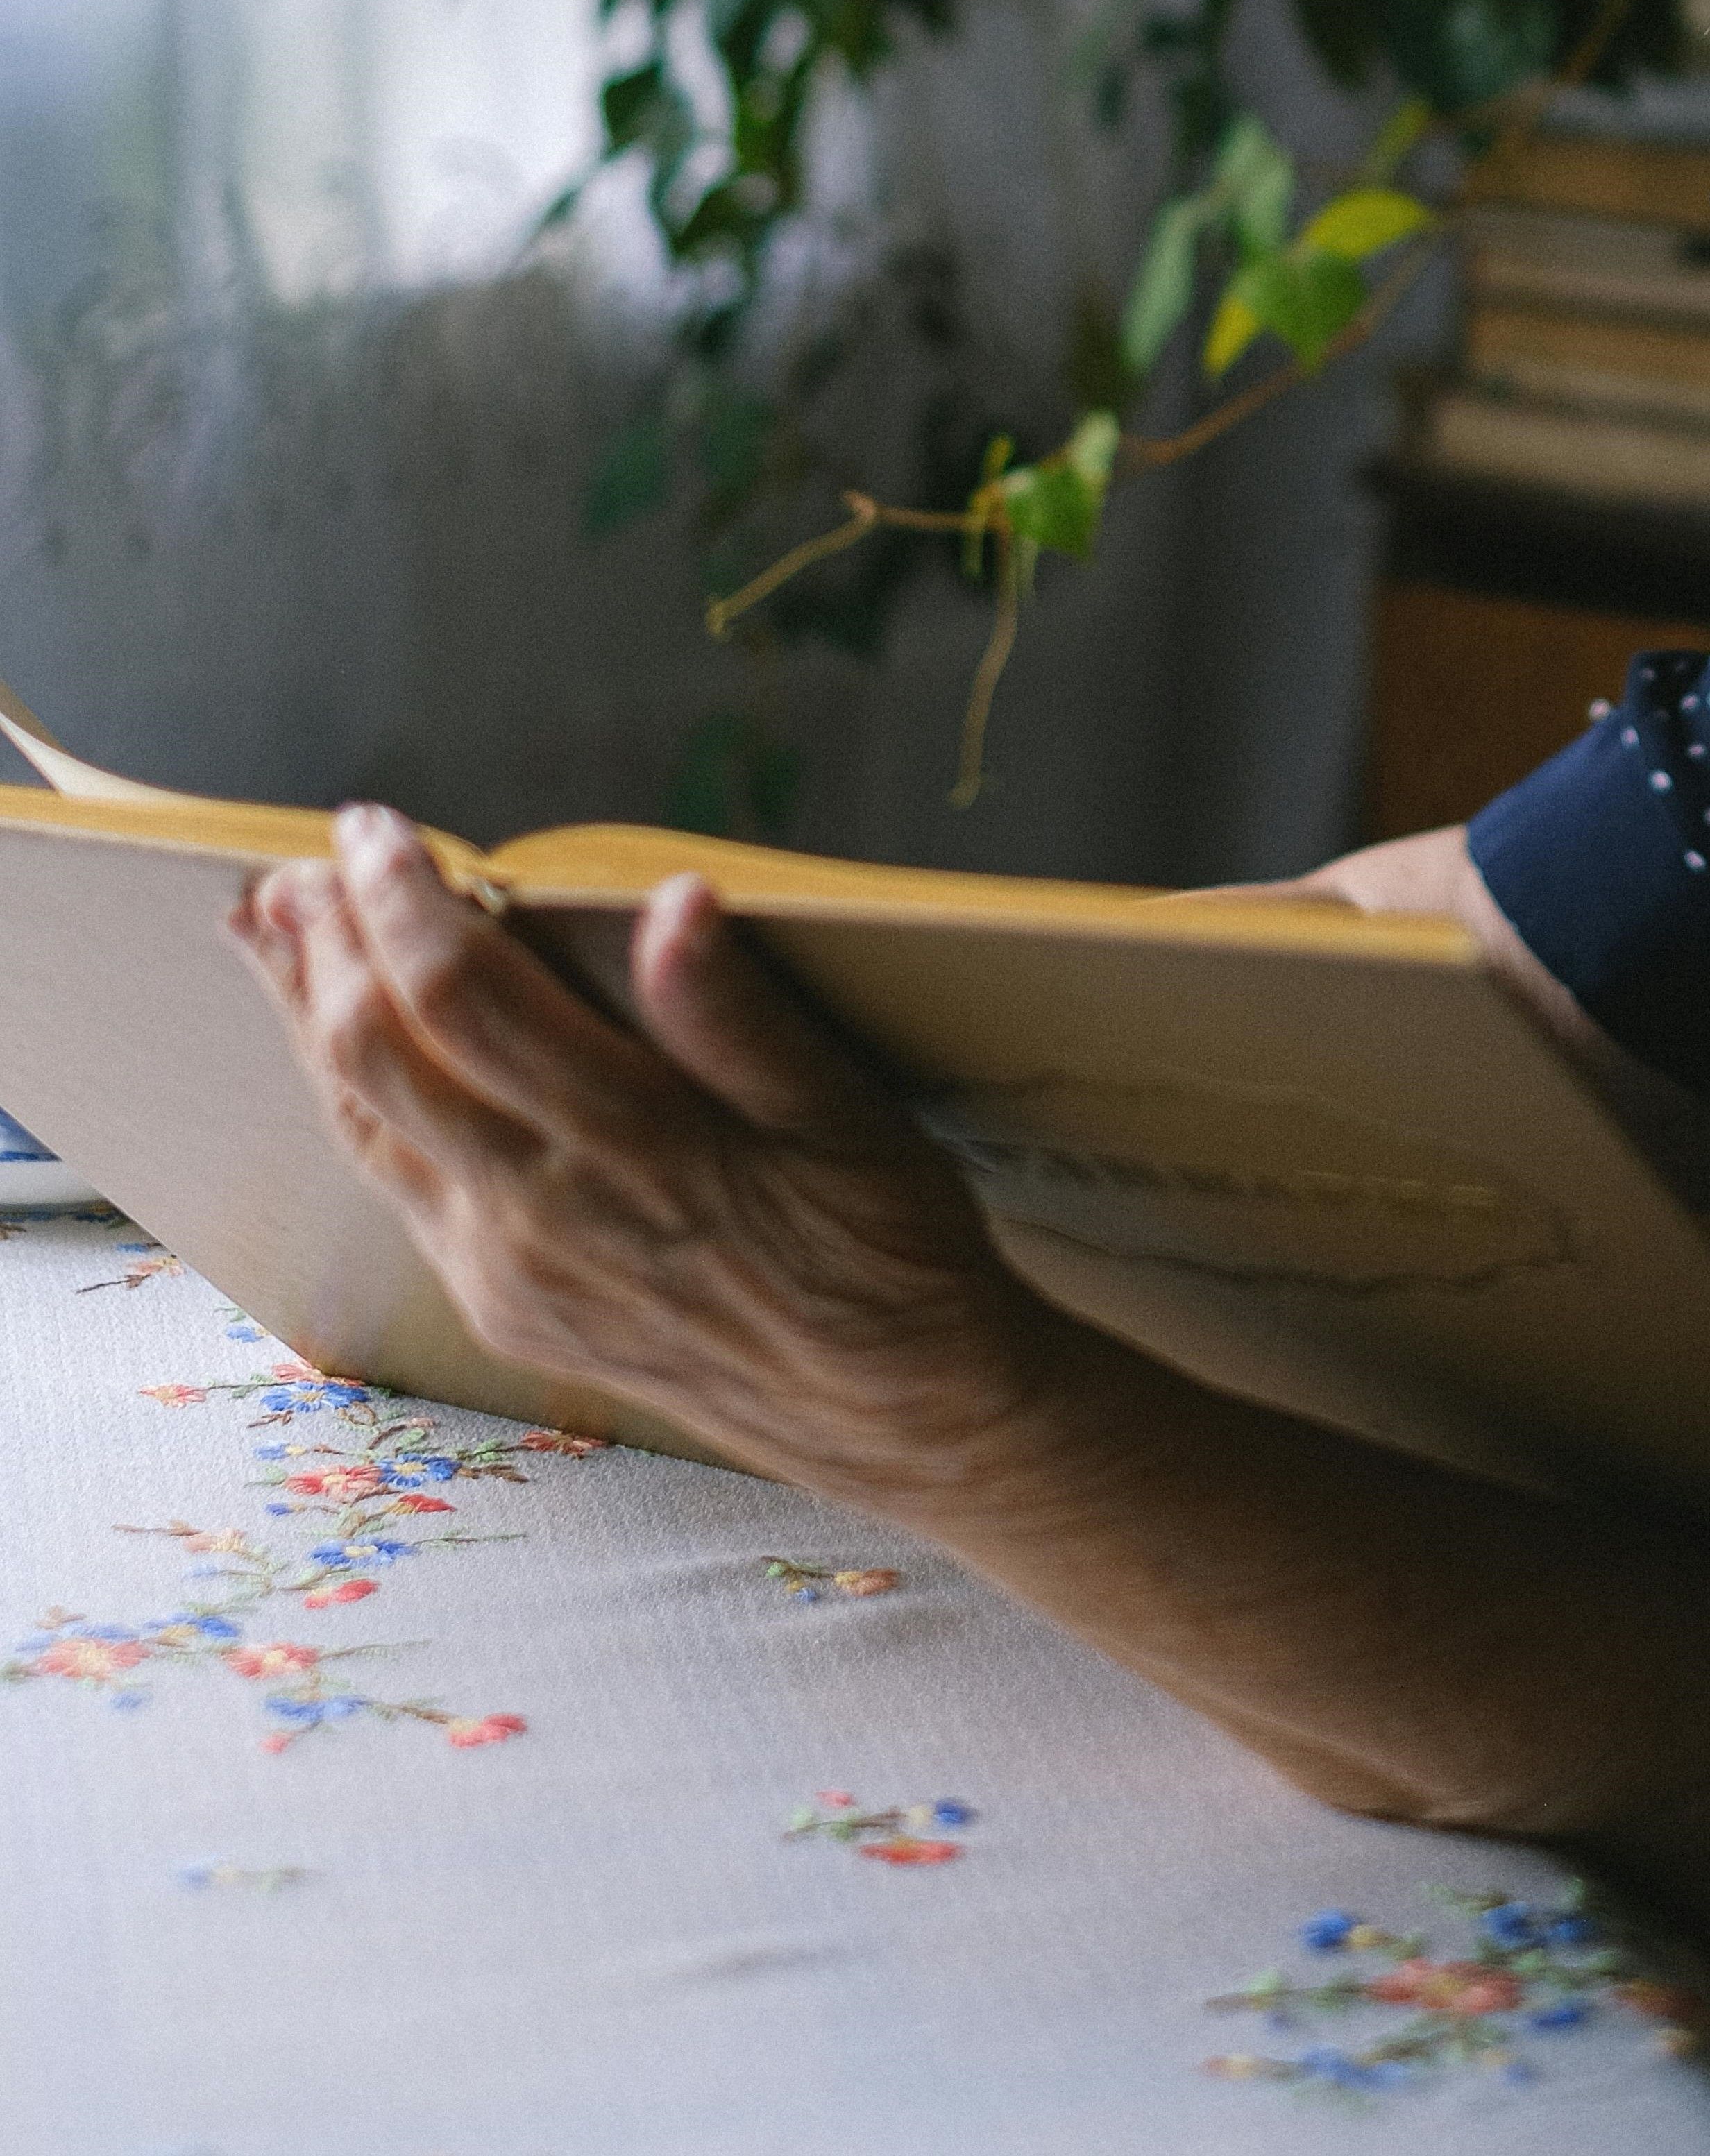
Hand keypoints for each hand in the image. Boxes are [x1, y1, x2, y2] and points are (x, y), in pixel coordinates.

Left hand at [227, 804, 1072, 1497]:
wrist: (900, 1414)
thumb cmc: (890, 1252)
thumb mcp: (849, 1117)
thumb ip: (742, 1015)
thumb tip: (675, 903)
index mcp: (628, 1142)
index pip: (463, 995)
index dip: (402, 902)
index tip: (376, 829)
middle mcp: (542, 1214)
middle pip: (376, 1059)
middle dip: (322, 952)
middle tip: (292, 871)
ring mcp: (512, 1273)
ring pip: (364, 1130)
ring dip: (308, 1027)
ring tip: (274, 946)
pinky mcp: (511, 1314)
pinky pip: (400, 1195)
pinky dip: (357, 1108)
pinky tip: (358, 1073)